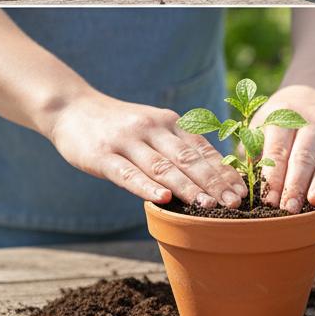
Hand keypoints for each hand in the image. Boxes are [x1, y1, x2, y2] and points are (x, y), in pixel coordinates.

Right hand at [43, 91, 246, 208]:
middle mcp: (153, 128)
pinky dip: (147, 188)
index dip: (223, 171)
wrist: (71, 108)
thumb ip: (176, 145)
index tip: (243, 191)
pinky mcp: (102, 156)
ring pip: (163, 167)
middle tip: (234, 204)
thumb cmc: (118, 126)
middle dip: (214, 182)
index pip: (202, 149)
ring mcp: (127, 142)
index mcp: (170, 123)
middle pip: (188, 159)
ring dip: (188, 188)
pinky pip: (128, 174)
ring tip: (209, 207)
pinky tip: (164, 200)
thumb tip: (210, 175)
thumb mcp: (152, 127)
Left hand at [252, 82, 314, 213]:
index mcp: (284, 116)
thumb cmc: (284, 114)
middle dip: (296, 185)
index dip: (273, 177)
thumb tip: (244, 181)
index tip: (268, 201)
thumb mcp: (264, 120)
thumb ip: (253, 148)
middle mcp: (313, 120)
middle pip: (304, 156)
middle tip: (288, 209)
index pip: (278, 150)